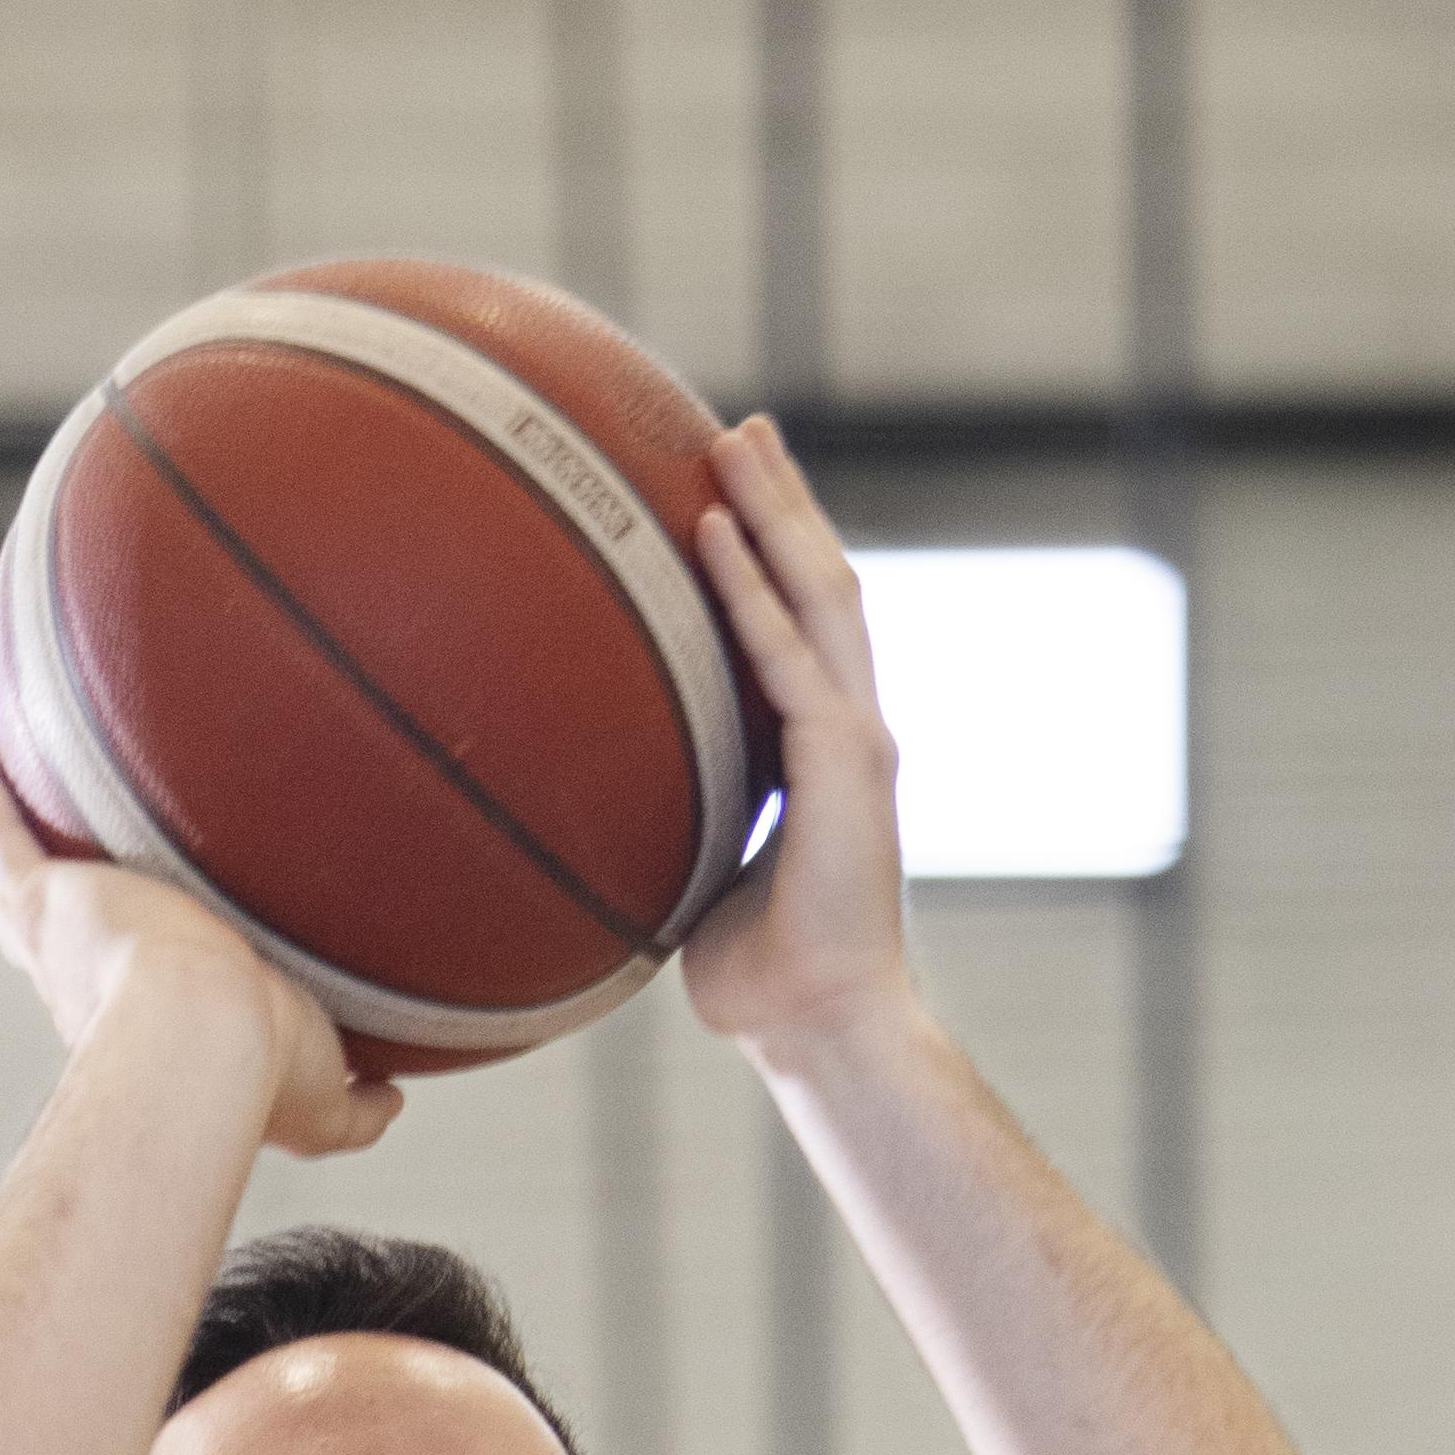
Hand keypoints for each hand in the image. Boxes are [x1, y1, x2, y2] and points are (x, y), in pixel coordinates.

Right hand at [0, 752, 401, 1159]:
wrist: (211, 1031)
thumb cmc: (264, 1073)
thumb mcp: (325, 1108)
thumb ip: (362, 1110)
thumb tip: (393, 1100)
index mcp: (149, 1034)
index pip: (136, 1007)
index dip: (133, 991)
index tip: (141, 972)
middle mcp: (92, 991)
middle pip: (58, 955)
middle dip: (47, 929)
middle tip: (42, 892)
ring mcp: (65, 939)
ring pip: (21, 896)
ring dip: (11, 859)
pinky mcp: (52, 894)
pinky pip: (5, 832)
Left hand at [677, 417, 914, 1065]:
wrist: (821, 1024)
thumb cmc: (761, 977)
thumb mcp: (702, 878)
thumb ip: (675, 828)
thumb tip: (597, 819)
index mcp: (827, 751)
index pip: (806, 628)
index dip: (776, 555)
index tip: (733, 492)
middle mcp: (853, 728)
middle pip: (822, 583)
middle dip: (783, 501)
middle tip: (740, 430)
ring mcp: (857, 739)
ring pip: (820, 596)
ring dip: (775, 513)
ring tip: (733, 442)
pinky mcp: (846, 764)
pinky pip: (789, 658)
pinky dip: (750, 594)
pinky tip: (712, 535)